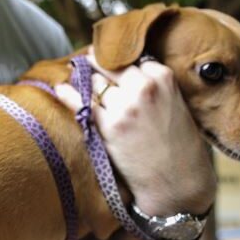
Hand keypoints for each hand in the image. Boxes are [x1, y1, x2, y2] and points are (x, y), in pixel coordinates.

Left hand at [56, 50, 215, 214]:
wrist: (178, 180)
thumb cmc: (178, 144)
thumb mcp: (174, 103)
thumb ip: (152, 85)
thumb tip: (122, 70)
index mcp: (163, 78)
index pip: (131, 59)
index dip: (118, 63)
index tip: (107, 61)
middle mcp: (143, 88)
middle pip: (110, 66)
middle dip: (97, 65)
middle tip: (85, 62)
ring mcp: (125, 107)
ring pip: (96, 83)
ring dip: (85, 81)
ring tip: (75, 76)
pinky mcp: (110, 127)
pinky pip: (82, 104)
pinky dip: (69, 94)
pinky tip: (61, 88)